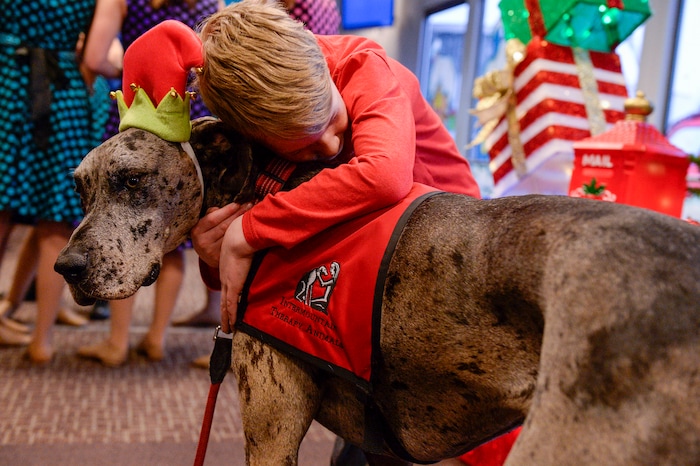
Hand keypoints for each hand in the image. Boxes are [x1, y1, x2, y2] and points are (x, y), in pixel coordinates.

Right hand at [191, 202, 251, 267]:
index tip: (238, 203)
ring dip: (241, 224)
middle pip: (223, 226)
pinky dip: (240, 236)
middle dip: (237, 214)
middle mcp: (202, 242)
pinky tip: (248, 228)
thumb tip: (220, 207)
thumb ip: (210, 214)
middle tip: (249, 204)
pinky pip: (232, 245)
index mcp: (196, 230)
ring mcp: (211, 252)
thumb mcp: (204, 224)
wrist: (207, 255)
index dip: (226, 210)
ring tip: (251, 213)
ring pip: (229, 236)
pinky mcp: (219, 259)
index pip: (212, 219)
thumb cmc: (208, 234)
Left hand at [219, 216, 255, 332]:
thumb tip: (267, 248)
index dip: (228, 297)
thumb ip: (257, 250)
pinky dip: (231, 317)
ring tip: (227, 329)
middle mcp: (226, 277)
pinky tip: (231, 326)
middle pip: (224, 299)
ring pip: (225, 306)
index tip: (229, 305)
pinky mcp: (233, 286)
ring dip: (226, 319)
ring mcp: (228, 282)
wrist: (240, 235)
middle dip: (225, 313)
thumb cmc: (247, 235)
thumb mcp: (250, 245)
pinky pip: (231, 305)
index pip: (229, 286)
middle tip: (226, 324)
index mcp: (229, 267)